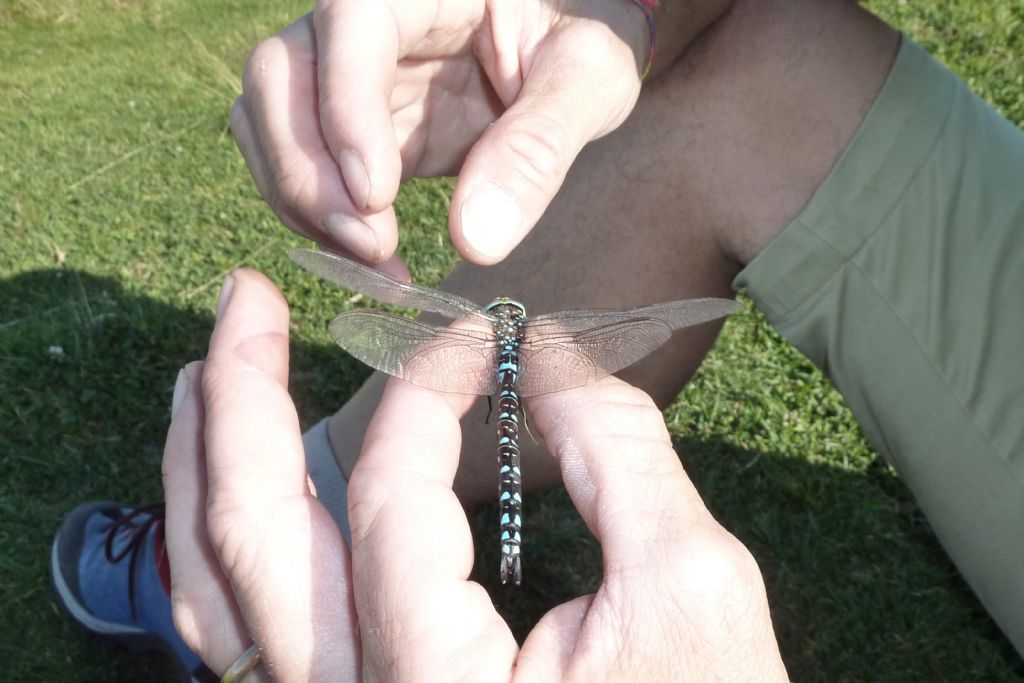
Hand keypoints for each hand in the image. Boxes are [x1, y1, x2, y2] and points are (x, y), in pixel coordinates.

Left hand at [163, 269, 787, 679]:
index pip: (392, 493)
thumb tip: (547, 353)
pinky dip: (223, 547)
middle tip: (245, 298)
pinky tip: (233, 489)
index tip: (471, 333)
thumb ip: (616, 452)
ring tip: (205, 374)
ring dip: (200, 468)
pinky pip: (243, 635)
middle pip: (247, 535)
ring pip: (216, 593)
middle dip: (237, 397)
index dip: (426, 389)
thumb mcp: (693, 589)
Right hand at [231, 0, 730, 268]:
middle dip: (306, 168)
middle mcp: (362, 19)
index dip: (347, 106)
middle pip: (279, 73)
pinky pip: (300, 163)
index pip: (349, 24)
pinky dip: (319, 216)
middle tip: (367, 243)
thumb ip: (538, 146)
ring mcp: (346, 72)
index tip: (377, 193)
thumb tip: (475, 241)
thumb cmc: (586, 34)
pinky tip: (374, 257)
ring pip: (266, 120)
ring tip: (372, 258)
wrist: (572, 44)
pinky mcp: (349, 123)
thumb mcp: (589, 76)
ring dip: (301, 199)